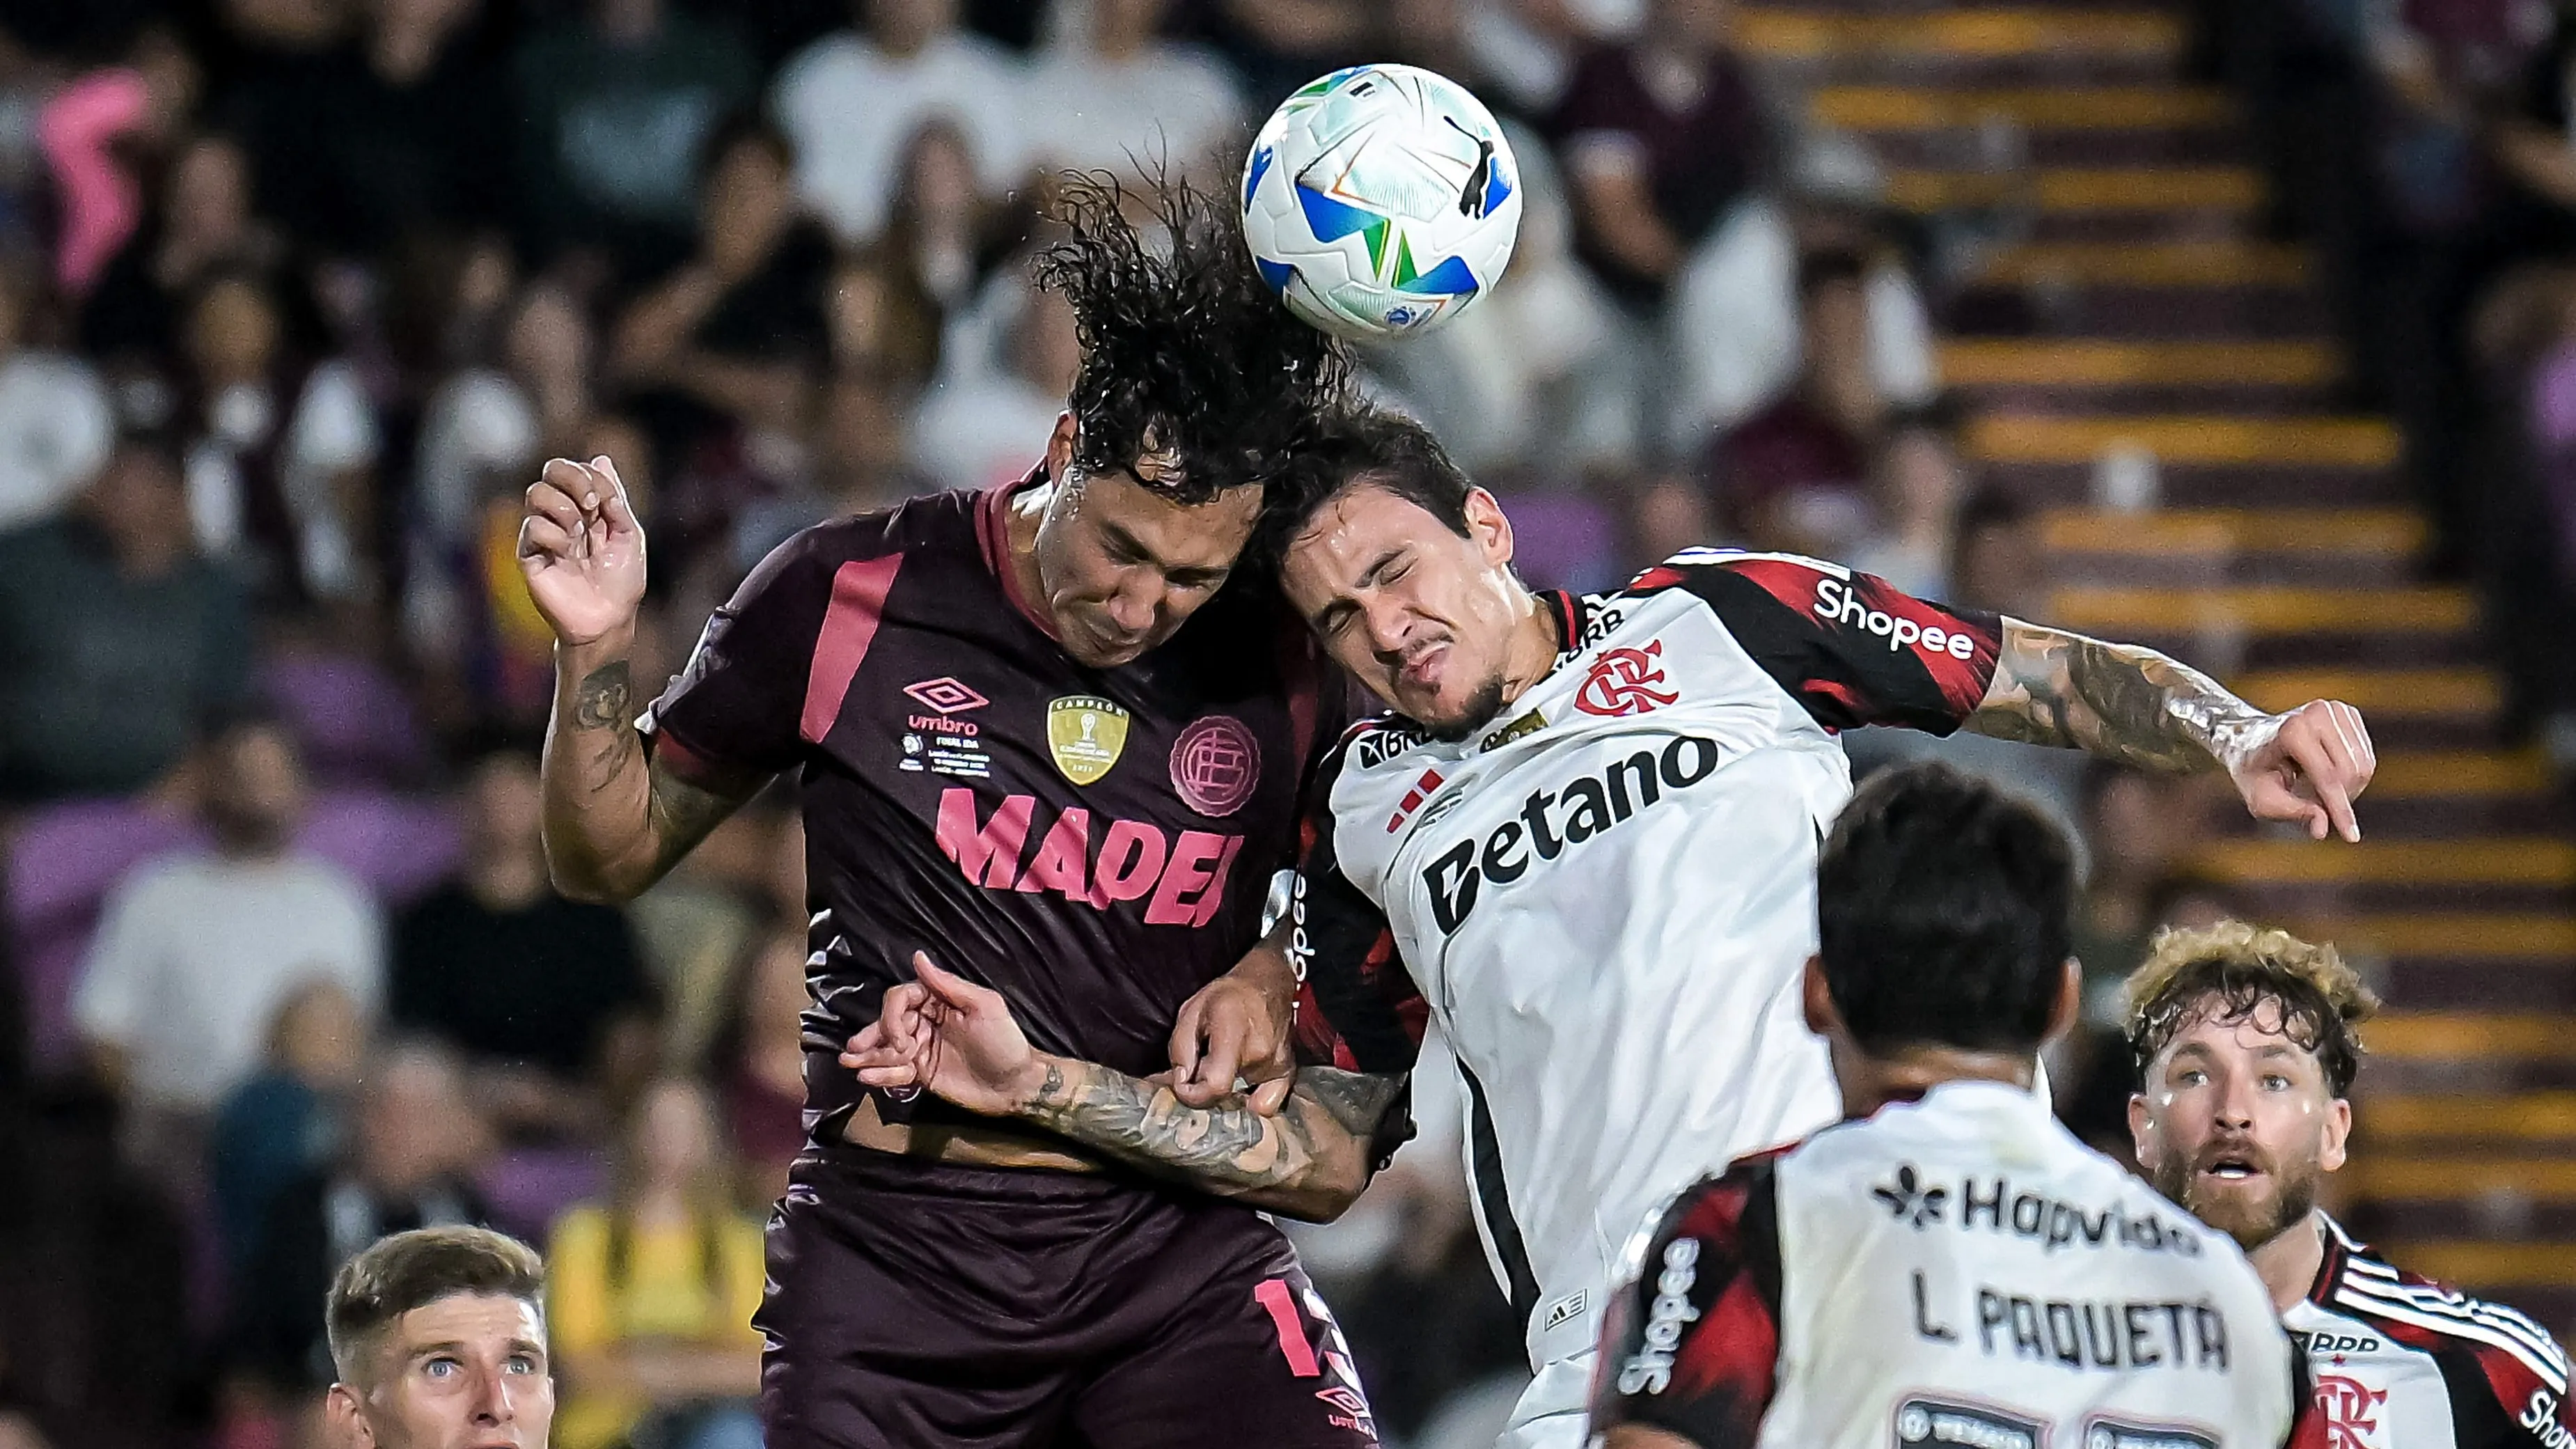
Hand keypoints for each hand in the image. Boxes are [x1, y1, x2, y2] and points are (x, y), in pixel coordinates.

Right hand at [518, 455, 645, 645]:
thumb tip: (601, 458)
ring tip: (579, 535)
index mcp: (585, 508)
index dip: (588, 476)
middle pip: (550, 470)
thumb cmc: (622, 581)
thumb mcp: (628, 533)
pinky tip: (567, 554)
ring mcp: (543, 534)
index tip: (604, 501)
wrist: (610, 618)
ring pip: (535, 493)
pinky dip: (555, 536)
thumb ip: (614, 497)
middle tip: (590, 504)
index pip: (574, 469)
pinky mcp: (529, 555)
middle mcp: (561, 515)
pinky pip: (532, 527)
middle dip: (572, 478)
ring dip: (564, 508)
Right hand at [840, 952, 1047, 1116]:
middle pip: (888, 1023)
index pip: (901, 999)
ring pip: (886, 1048)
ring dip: (867, 1055)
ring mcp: (922, 1048)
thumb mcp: (984, 1007)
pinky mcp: (922, 1074)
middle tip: (855, 1050)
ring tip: (849, 1063)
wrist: (1015, 1086)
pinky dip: (881, 1075)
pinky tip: (867, 1079)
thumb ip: (948, 984)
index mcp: (939, 1001)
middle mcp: (926, 1022)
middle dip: (871, 1036)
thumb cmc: (1004, 1041)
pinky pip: (895, 1072)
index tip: (900, 1039)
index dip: (892, 1015)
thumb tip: (918, 956)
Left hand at [1168, 961, 1295, 1114]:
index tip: (1182, 1084)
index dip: (1192, 1094)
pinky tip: (1241, 1089)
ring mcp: (1277, 1064)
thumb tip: (1180, 1082)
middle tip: (1197, 1069)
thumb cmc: (1228, 995)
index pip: (1216, 1084)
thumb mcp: (1192, 1010)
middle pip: (1224, 1093)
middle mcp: (1260, 1051)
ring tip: (1221, 1065)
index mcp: (1233, 1031)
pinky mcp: (1287, 1071)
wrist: (1268, 984)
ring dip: (1223, 1089)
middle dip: (1202, 1088)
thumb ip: (1180, 1048)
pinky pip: (1267, 1104)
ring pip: (1240, 1097)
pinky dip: (1251, 1102)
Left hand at [2228, 699, 2374, 841]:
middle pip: (2350, 772)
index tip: (2351, 837)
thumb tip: (2323, 828)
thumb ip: (2291, 812)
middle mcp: (2318, 713)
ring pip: (2363, 766)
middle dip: (2338, 798)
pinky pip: (2366, 757)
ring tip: (2314, 787)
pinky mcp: (2349, 714)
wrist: (2249, 739)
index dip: (2339, 809)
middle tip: (2313, 805)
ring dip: (2345, 788)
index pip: (2327, 776)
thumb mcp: (2262, 799)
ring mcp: (2336, 709)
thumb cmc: (2253, 771)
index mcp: (2292, 729)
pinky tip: (2326, 773)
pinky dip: (2351, 776)